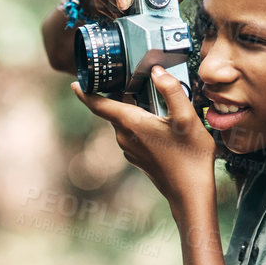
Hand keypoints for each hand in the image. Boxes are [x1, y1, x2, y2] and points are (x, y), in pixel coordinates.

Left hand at [72, 67, 215, 208]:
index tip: (75, 82)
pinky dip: (139, 121)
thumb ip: (171, 90)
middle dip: (120, 93)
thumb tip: (156, 71)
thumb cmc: (190, 155)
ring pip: (124, 120)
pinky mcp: (137, 157)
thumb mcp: (187, 117)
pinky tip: (159, 120)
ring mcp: (129, 149)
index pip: (98, 105)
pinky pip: (132, 132)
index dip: (85, 92)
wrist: (190, 193)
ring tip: (153, 96)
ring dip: (134, 107)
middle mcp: (124, 137)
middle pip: (114, 109)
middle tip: (134, 76)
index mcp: (130, 123)